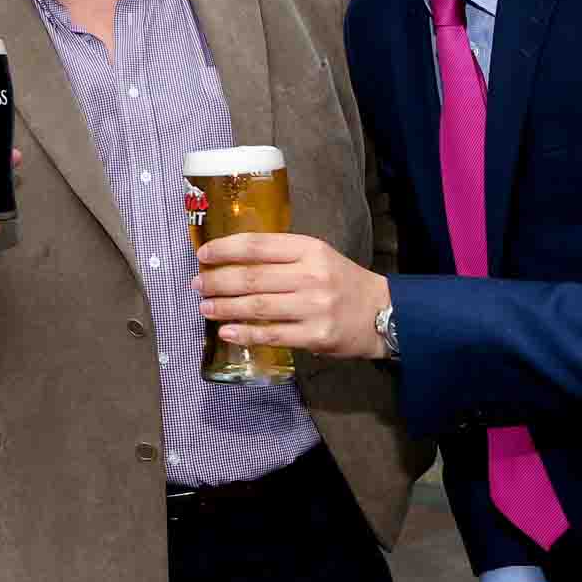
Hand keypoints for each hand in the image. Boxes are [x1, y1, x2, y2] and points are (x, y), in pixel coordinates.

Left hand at [192, 233, 390, 360]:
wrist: (383, 313)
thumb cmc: (340, 282)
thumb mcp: (316, 256)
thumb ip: (280, 256)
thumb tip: (230, 261)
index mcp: (309, 249)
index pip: (257, 246)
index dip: (224, 249)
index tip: (202, 255)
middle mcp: (312, 275)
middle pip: (252, 277)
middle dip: (217, 281)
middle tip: (198, 285)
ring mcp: (315, 307)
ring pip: (257, 306)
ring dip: (224, 307)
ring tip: (205, 308)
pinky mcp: (317, 335)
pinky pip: (272, 334)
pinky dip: (245, 333)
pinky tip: (227, 331)